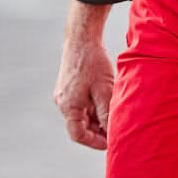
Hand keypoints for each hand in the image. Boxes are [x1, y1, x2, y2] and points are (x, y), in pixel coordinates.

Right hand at [53, 2, 114, 149]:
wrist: (82, 36)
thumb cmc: (93, 61)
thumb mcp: (104, 90)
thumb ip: (107, 114)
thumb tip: (112, 133)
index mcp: (68, 106)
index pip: (78, 135)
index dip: (94, 142)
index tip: (110, 141)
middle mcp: (62, 102)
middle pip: (80, 125)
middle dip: (97, 129)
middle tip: (114, 128)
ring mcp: (64, 93)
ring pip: (81, 114)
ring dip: (96, 116)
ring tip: (112, 112)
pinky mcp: (68, 85)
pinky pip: (80, 103)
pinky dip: (92, 106)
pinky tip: (105, 99)